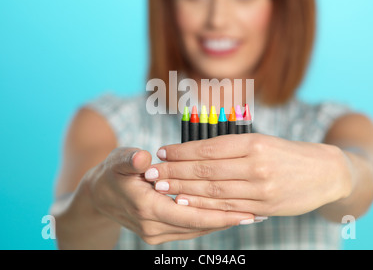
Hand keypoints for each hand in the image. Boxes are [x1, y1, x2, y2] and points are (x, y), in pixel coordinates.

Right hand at [85, 147, 254, 244]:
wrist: (98, 196)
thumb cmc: (112, 172)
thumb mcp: (119, 160)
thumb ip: (131, 160)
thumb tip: (143, 158)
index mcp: (146, 207)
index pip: (190, 214)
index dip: (219, 213)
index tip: (246, 211)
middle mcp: (152, 226)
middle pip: (198, 224)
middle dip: (228, 219)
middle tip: (257, 213)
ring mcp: (155, 232)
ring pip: (196, 228)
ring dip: (222, 222)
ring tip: (249, 214)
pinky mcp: (159, 232)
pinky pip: (189, 228)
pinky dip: (209, 221)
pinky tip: (227, 214)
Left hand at [144, 134, 351, 216]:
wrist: (326, 172)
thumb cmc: (288, 154)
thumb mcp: (262, 141)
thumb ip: (232, 148)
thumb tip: (196, 153)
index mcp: (254, 143)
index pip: (209, 148)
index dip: (182, 151)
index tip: (162, 151)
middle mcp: (256, 165)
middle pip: (206, 169)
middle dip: (175, 171)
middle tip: (152, 172)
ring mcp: (261, 188)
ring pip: (213, 190)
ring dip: (183, 189)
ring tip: (162, 187)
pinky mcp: (265, 207)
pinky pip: (228, 207)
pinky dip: (204, 205)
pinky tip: (186, 203)